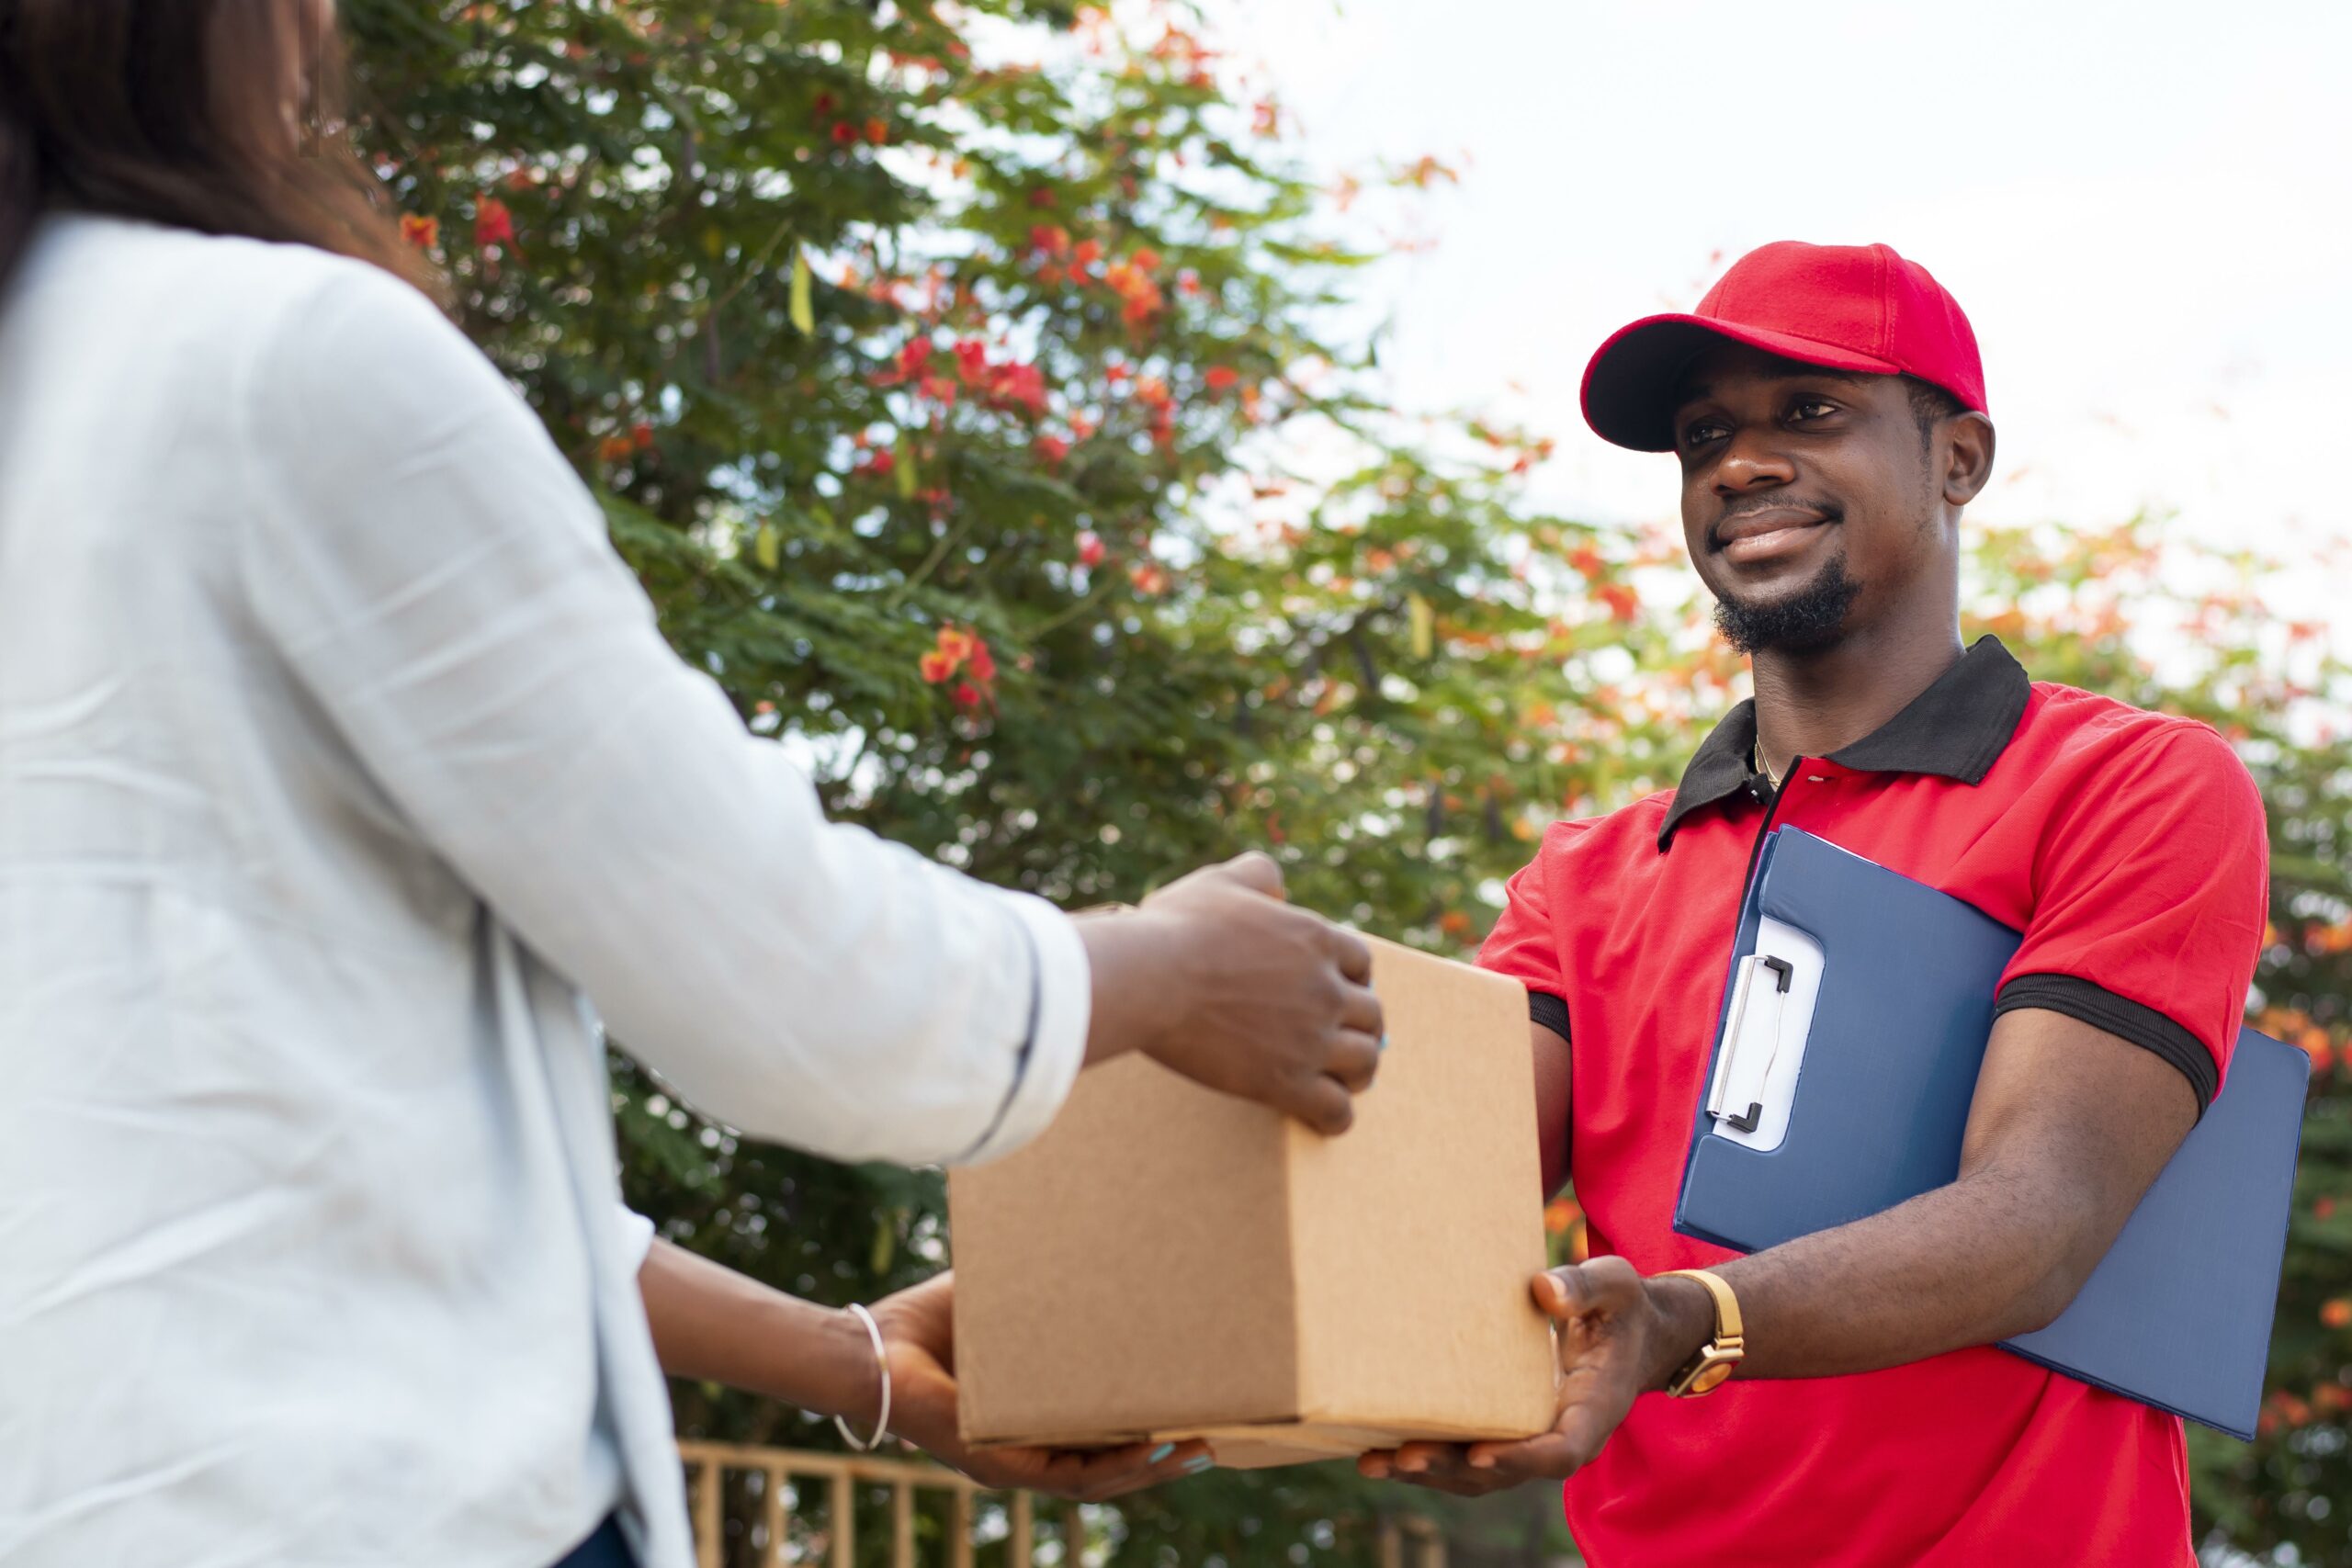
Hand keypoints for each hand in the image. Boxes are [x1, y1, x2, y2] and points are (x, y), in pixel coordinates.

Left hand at [870, 1273, 1215, 1500]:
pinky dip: (1109, 1464)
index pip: (1101, 1439)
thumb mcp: (1002, 1301)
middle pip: (1111, 1470)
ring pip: (1096, 1481)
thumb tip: (1085, 1233)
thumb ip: (1040, 1284)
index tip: (1195, 1414)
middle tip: (1214, 1441)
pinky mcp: (993, 1463)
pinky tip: (1144, 1447)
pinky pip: (1063, 1474)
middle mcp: (1025, 1452)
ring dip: (1149, 1468)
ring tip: (1197, 1449)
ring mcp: (1010, 1464)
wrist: (868, 1347)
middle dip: (1164, 1459)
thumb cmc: (926, 1322)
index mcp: (1031, 1421)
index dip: (1149, 1435)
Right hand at [1099, 852, 1382, 1134]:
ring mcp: (1311, 1038)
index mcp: (1315, 939)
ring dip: (1358, 1071)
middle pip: (1372, 1014)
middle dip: (1362, 1027)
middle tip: (1346, 1038)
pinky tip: (1323, 1116)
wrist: (1150, 978)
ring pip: (1365, 1062)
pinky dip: (1335, 1116)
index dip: (1354, 978)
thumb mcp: (1221, 881)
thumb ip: (1258, 875)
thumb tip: (1278, 887)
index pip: (1362, 962)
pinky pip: (1335, 1109)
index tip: (1341, 992)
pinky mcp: (1287, 1081)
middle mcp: (1325, 989)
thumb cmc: (1176, 928)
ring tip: (1346, 1080)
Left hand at [1356, 1258, 1703, 1495]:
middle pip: (1506, 1472)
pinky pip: (1468, 1456)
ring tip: (1375, 1463)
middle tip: (1403, 1457)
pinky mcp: (1508, 1430)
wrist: (1630, 1332)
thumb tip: (1543, 1290)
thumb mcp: (1615, 1286)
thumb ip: (1584, 1288)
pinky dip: (1428, 1458)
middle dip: (1453, 1468)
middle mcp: (1561, 1435)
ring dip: (1430, 1472)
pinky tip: (1381, 1452)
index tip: (1480, 1454)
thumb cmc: (1621, 1307)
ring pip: (1480, 1474)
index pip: (1561, 1451)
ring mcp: (1532, 1439)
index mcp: (1594, 1409)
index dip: (1521, 1458)